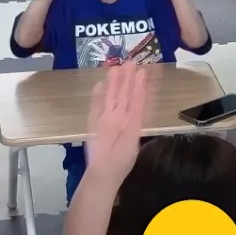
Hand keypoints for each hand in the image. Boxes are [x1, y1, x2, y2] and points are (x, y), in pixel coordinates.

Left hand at [85, 63, 146, 181]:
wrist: (104, 172)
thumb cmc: (121, 162)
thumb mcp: (134, 144)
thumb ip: (134, 127)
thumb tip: (136, 113)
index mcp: (132, 123)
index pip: (136, 99)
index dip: (139, 85)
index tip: (142, 72)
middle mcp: (118, 117)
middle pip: (123, 93)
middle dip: (127, 78)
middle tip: (130, 62)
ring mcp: (105, 118)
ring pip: (111, 96)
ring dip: (114, 81)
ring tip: (117, 67)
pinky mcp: (93, 123)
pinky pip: (96, 104)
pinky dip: (98, 93)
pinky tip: (99, 84)